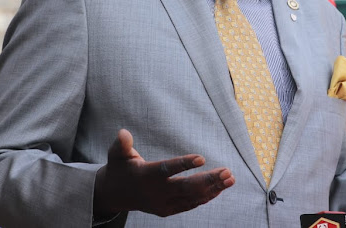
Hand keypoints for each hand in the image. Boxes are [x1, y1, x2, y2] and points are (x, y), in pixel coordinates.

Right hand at [93, 129, 234, 216]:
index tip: (202, 158)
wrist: (115, 195)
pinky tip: (219, 188)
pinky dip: (206, 197)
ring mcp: (163, 204)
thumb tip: (123, 134)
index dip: (184, 164)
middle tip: (227, 171)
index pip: (168, 170)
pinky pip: (190, 204)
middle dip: (208, 180)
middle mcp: (156, 193)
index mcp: (146, 176)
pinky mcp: (168, 210)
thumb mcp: (116, 154)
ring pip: (192, 198)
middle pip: (186, 187)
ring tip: (230, 178)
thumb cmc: (119, 168)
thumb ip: (121, 144)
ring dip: (213, 188)